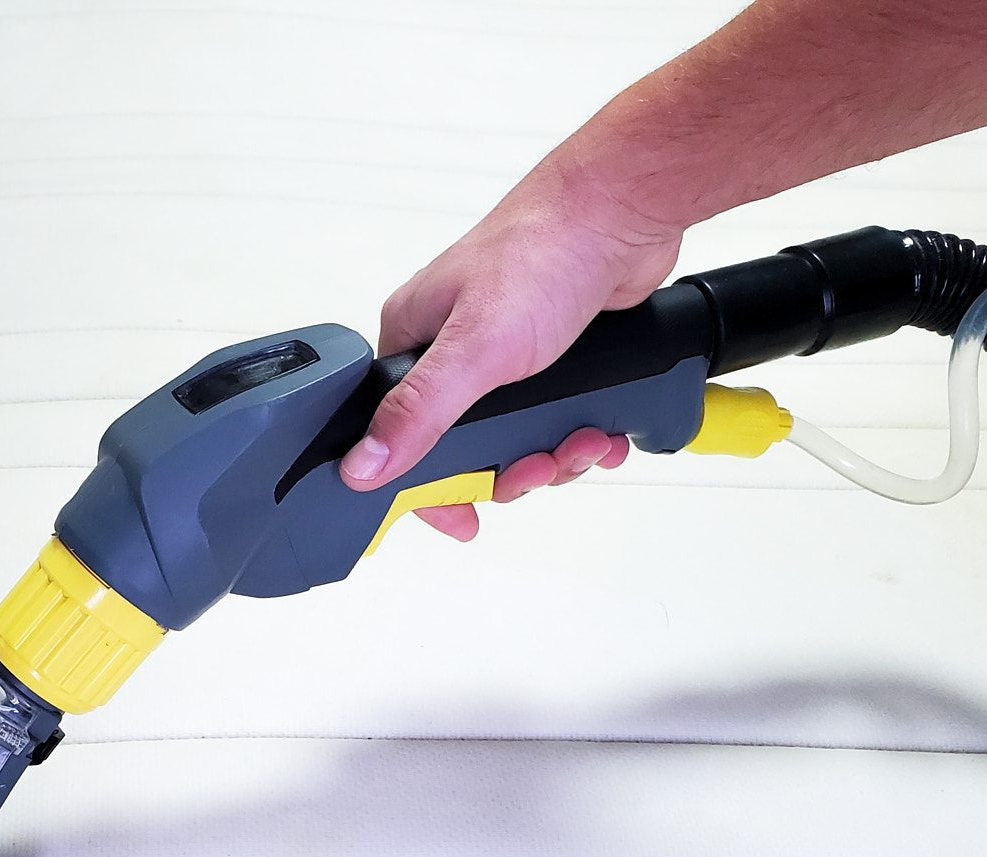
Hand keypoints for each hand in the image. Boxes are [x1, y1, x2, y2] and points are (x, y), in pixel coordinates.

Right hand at [338, 159, 684, 538]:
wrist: (624, 211)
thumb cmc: (544, 252)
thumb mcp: (473, 349)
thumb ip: (417, 413)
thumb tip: (361, 465)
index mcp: (412, 341)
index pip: (395, 435)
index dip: (427, 487)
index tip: (462, 516)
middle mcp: (451, 349)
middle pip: (464, 450)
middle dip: (511, 471)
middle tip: (539, 468)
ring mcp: (503, 352)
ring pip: (517, 440)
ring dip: (556, 455)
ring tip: (583, 442)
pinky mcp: (550, 356)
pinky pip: (557, 419)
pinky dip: (582, 435)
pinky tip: (603, 429)